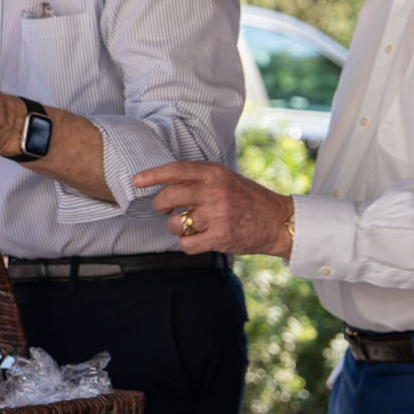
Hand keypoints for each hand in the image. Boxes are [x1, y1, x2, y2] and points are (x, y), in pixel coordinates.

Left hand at [131, 161, 293, 256]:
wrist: (278, 221)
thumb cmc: (249, 200)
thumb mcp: (226, 179)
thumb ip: (200, 179)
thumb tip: (165, 183)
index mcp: (214, 173)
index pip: (175, 170)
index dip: (152, 175)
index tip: (136, 181)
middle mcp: (213, 191)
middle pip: (168, 197)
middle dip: (160, 206)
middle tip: (165, 210)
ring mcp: (216, 215)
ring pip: (175, 224)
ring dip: (178, 227)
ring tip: (193, 226)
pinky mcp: (219, 237)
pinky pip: (186, 244)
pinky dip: (187, 244)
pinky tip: (199, 239)